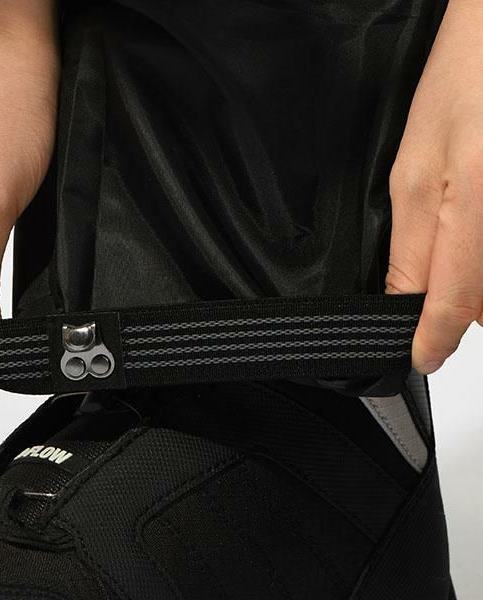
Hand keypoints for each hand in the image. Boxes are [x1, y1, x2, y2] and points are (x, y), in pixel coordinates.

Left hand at [386, 0, 482, 374]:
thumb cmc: (465, 80)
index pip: (451, 299)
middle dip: (460, 307)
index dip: (431, 338)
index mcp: (474, 199)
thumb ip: (412, 242)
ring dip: (480, 285)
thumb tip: (408, 302)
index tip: (420, 358)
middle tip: (439, 279)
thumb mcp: (413, 167)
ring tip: (466, 228)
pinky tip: (477, 223)